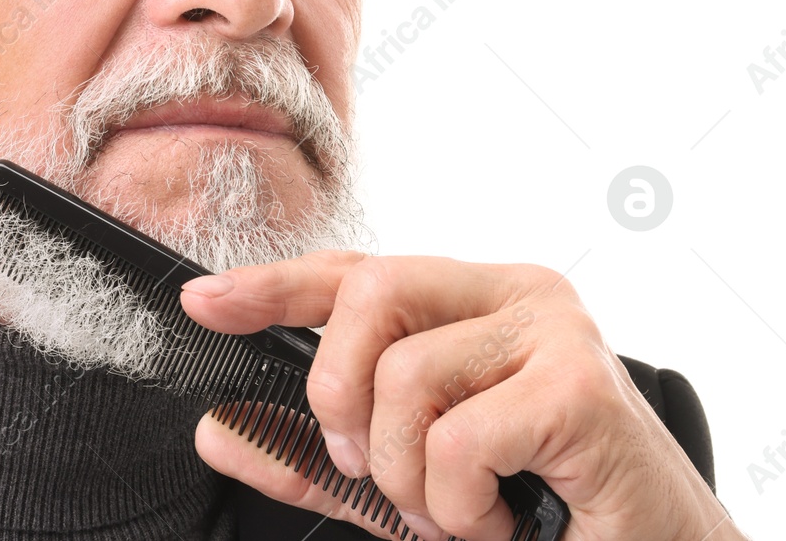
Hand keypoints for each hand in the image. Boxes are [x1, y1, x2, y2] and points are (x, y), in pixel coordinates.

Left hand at [179, 252, 742, 540]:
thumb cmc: (536, 514)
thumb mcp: (406, 483)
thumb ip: (317, 455)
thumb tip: (220, 429)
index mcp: (473, 300)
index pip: (355, 270)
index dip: (273, 284)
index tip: (202, 300)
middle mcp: (515, 294)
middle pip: (370, 292)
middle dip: (338, 391)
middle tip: (369, 464)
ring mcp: (554, 331)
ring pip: (406, 375)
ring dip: (408, 475)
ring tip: (456, 509)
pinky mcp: (583, 385)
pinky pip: (459, 436)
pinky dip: (457, 504)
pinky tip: (499, 519)